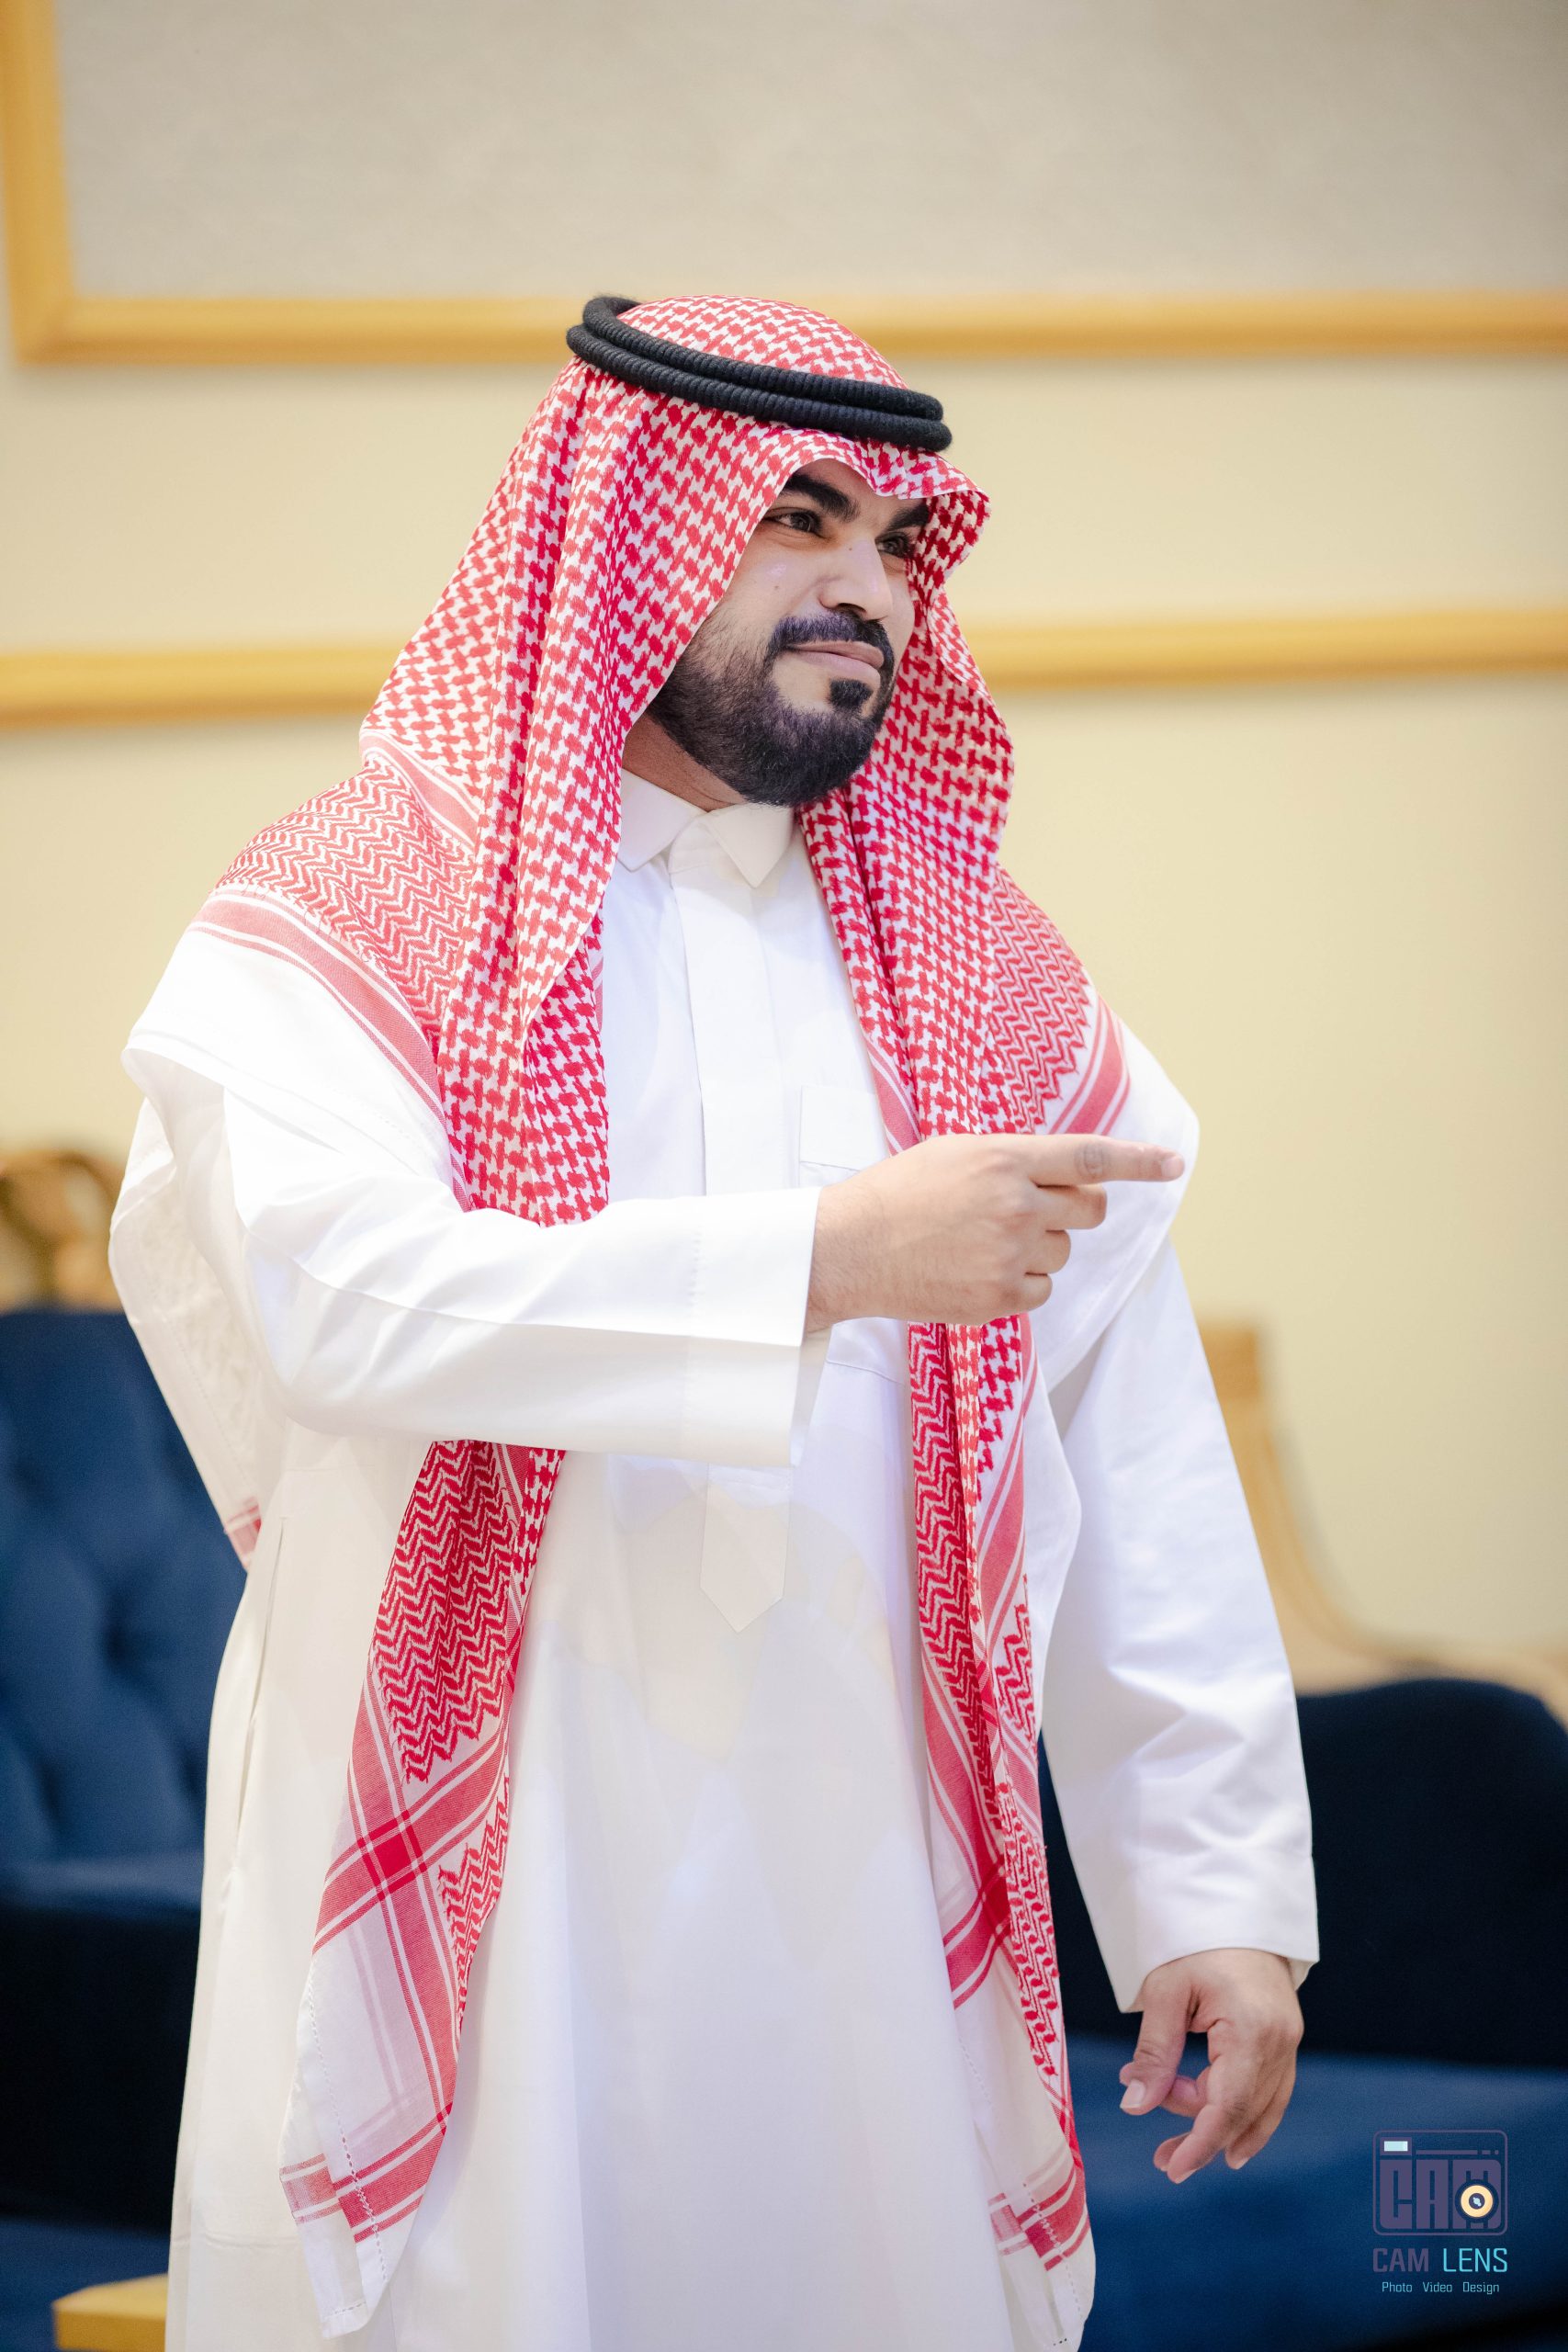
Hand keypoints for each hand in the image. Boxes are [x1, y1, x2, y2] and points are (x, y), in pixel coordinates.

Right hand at [804, 1131, 1183, 1331]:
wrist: (850, 1249)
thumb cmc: (897, 1194)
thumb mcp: (953, 1153)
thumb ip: (1010, 1160)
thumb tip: (1059, 1174)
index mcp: (1004, 1158)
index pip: (1089, 1157)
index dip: (1139, 1161)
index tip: (1173, 1164)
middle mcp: (1016, 1204)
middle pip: (1087, 1211)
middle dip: (1074, 1211)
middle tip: (1034, 1213)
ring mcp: (1010, 1254)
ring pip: (1062, 1254)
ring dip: (1035, 1250)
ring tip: (980, 1244)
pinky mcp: (999, 1297)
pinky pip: (1041, 1292)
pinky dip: (1020, 1286)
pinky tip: (977, 1273)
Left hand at [1118, 1947, 1302, 2182]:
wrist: (1237, 1909)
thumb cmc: (1196, 1943)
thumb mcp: (1164, 1992)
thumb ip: (1154, 2053)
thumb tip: (1135, 2106)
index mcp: (1251, 2030)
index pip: (1228, 2106)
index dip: (1201, 2143)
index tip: (1174, 2168)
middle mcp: (1280, 2042)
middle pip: (1243, 2111)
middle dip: (1201, 2136)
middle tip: (1158, 2153)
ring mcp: (1288, 2042)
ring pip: (1260, 2108)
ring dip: (1220, 2128)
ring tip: (1177, 2144)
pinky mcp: (1285, 2040)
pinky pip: (1269, 2092)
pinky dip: (1244, 2114)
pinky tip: (1224, 2136)